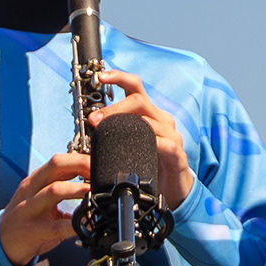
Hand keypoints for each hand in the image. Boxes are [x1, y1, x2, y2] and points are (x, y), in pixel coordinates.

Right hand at [0, 146, 90, 265]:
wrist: (3, 242)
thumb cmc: (27, 218)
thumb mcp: (39, 197)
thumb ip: (62, 186)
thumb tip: (90, 178)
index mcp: (35, 180)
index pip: (58, 161)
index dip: (81, 159)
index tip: (98, 163)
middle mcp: (31, 189)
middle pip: (55, 166)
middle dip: (81, 165)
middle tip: (98, 173)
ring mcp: (29, 209)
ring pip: (53, 190)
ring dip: (77, 189)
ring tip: (93, 192)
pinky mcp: (33, 231)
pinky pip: (57, 227)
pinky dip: (75, 225)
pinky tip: (88, 226)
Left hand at [89, 70, 196, 210]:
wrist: (172, 189)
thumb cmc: (147, 164)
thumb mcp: (128, 145)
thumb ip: (113, 133)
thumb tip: (87, 126)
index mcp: (148, 114)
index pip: (135, 87)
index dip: (118, 78)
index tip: (99, 76)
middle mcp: (160, 120)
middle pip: (139, 100)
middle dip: (115, 107)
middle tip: (94, 119)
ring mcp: (171, 136)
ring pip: (151, 121)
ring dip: (127, 125)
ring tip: (106, 132)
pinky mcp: (177, 155)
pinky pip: (167, 145)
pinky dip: (155, 143)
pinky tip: (144, 145)